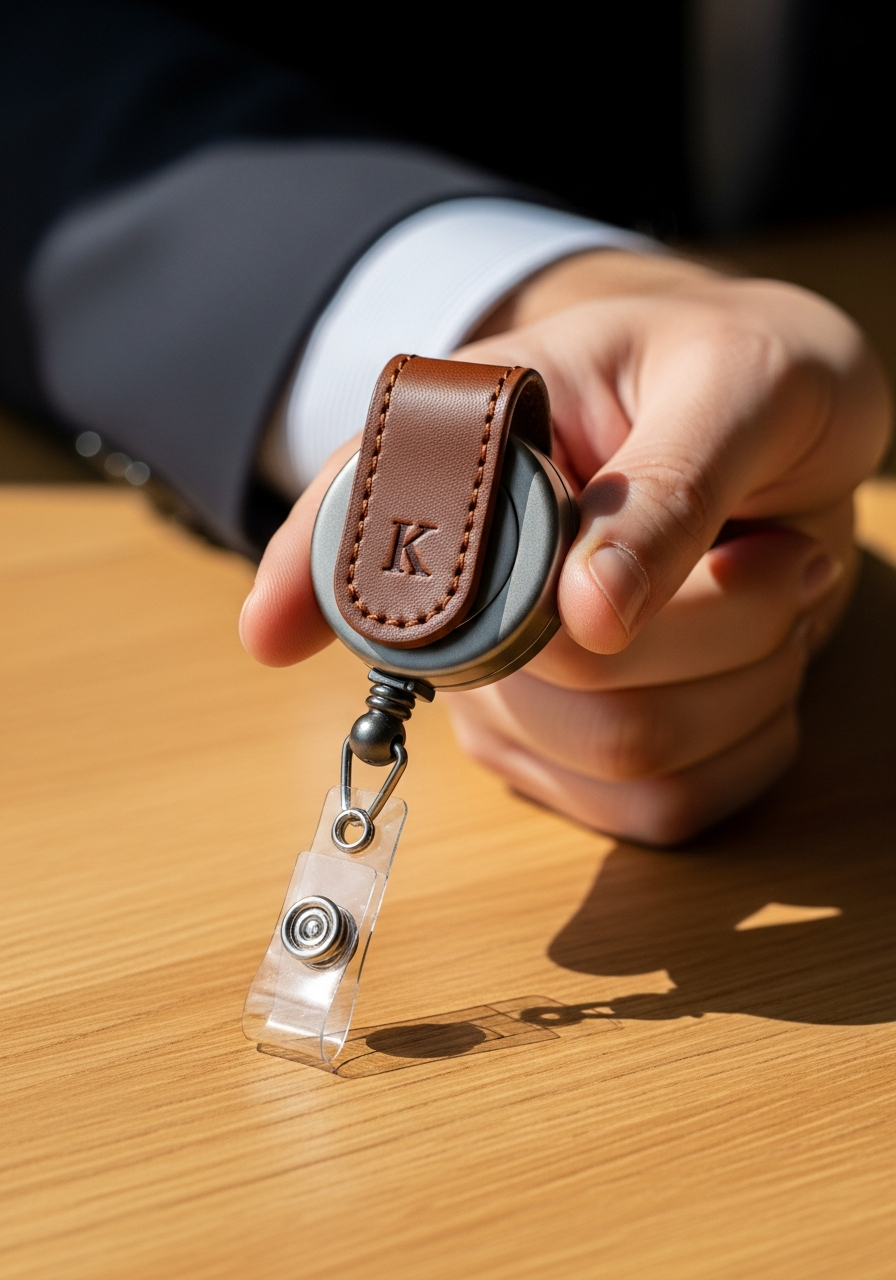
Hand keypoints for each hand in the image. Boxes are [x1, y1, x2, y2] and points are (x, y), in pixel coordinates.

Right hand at [241, 251, 890, 842]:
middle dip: (709, 622)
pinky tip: (761, 659)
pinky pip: (666, 804)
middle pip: (556, 673)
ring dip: (749, 670)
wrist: (799, 435)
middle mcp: (482, 581)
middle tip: (764, 548)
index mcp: (482, 451)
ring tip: (768, 580)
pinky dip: (752, 736)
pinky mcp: (585, 754)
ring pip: (630, 747)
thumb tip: (586, 617)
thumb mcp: (733, 383)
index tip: (269, 634)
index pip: (362, 517)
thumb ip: (663, 487)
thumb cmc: (747, 375)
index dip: (310, 578)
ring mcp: (525, 682)